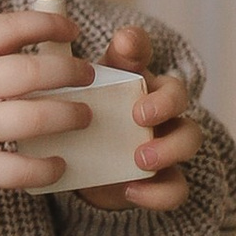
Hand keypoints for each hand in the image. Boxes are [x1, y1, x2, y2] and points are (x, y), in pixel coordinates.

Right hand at [0, 9, 93, 198]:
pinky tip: (59, 164)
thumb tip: (24, 34)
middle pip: (31, 71)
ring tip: (83, 116)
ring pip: (34, 119)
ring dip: (69, 116)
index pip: (8, 26)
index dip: (48, 22)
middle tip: (85, 75)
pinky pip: (17, 170)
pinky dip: (45, 168)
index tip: (70, 28)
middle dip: (70, 70)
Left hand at [71, 22, 200, 212]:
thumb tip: (45, 48)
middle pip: (177, 93)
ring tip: (141, 158)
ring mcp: (166, 141)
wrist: (87, 171)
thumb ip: (64, 78)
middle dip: (165, 102)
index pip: (139, 50)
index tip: (123, 44)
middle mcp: (157, 104)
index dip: (135, 43)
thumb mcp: (71, 102)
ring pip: (190, 136)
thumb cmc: (83, 123)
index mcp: (130, 78)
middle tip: (139, 115)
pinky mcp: (165, 178)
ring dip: (170, 147)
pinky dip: (158, 192)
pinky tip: (131, 190)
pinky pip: (177, 186)